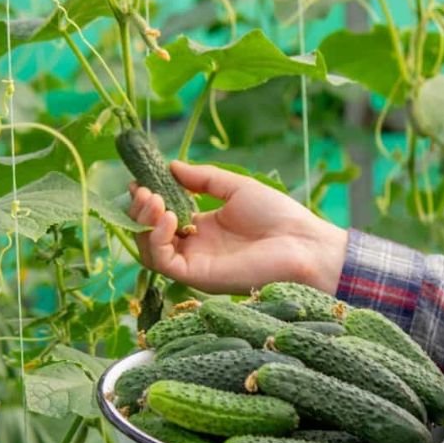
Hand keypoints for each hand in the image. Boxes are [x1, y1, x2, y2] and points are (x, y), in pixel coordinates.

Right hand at [128, 162, 347, 294]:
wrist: (304, 244)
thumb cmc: (279, 216)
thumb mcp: (236, 189)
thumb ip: (203, 179)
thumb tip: (171, 165)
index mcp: (205, 228)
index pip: (163, 217)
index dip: (148, 200)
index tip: (139, 180)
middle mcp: (196, 248)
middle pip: (150, 234)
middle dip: (141, 210)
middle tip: (145, 190)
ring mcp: (195, 263)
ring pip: (150, 250)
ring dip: (144, 223)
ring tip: (154, 200)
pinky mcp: (198, 276)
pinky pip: (164, 263)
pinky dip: (157, 239)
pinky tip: (169, 218)